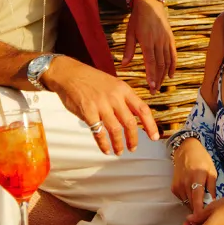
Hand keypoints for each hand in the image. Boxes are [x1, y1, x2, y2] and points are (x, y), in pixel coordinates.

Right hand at [41, 57, 159, 155]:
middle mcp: (114, 97)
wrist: (68, 73)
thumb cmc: (90, 80)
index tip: (154, 137)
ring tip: (119, 151)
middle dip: (133, 139)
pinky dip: (103, 143)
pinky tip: (105, 149)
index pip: (142, 109)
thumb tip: (132, 119)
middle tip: (133, 148)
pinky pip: (98, 132)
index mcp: (123, 89)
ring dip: (118, 144)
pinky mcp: (88, 111)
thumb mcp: (112, 84)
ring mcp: (101, 104)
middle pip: (130, 123)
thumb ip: (122, 100)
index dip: (150, 125)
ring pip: (115, 129)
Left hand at [121, 0, 176, 90]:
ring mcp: (166, 41)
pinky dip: (173, 66)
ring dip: (164, 75)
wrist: (150, 5)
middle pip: (160, 65)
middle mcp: (159, 42)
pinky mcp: (171, 39)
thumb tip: (124, 65)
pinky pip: (173, 55)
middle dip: (157, 79)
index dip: (152, 75)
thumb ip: (128, 50)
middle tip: (154, 91)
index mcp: (147, 41)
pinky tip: (170, 75)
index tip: (151, 86)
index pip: (150, 62)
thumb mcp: (130, 33)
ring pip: (167, 62)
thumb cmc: (137, 19)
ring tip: (159, 86)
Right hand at [169, 138, 216, 215]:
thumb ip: (212, 188)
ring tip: (202, 203)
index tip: (204, 220)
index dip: (200, 211)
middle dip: (200, 210)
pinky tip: (193, 194)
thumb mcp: (211, 172)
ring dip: (194, 205)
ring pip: (187, 203)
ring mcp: (178, 186)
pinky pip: (182, 199)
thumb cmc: (202, 160)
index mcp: (196, 178)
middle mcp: (185, 183)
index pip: (198, 199)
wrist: (185, 150)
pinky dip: (188, 200)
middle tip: (209, 213)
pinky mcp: (173, 188)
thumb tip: (214, 203)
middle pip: (192, 204)